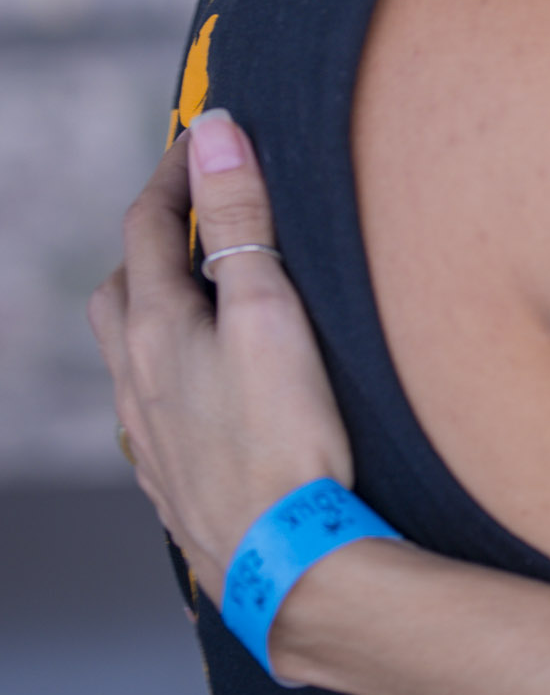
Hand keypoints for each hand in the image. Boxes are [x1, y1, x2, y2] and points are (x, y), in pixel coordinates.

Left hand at [89, 111, 353, 590]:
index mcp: (155, 331)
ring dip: (155, 312)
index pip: (148, 226)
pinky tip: (213, 390)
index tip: (205, 136)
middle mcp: (137, 381)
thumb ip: (240, 223)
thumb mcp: (271, 311)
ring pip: (130, 356)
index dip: (174, 173)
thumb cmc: (283, 437)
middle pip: (119, 292)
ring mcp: (151, 436)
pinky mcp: (175, 480)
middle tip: (197, 215)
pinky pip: (153, 409)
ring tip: (206, 298)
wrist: (285, 560)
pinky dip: (173, 375)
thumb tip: (214, 134)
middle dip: (150, 243)